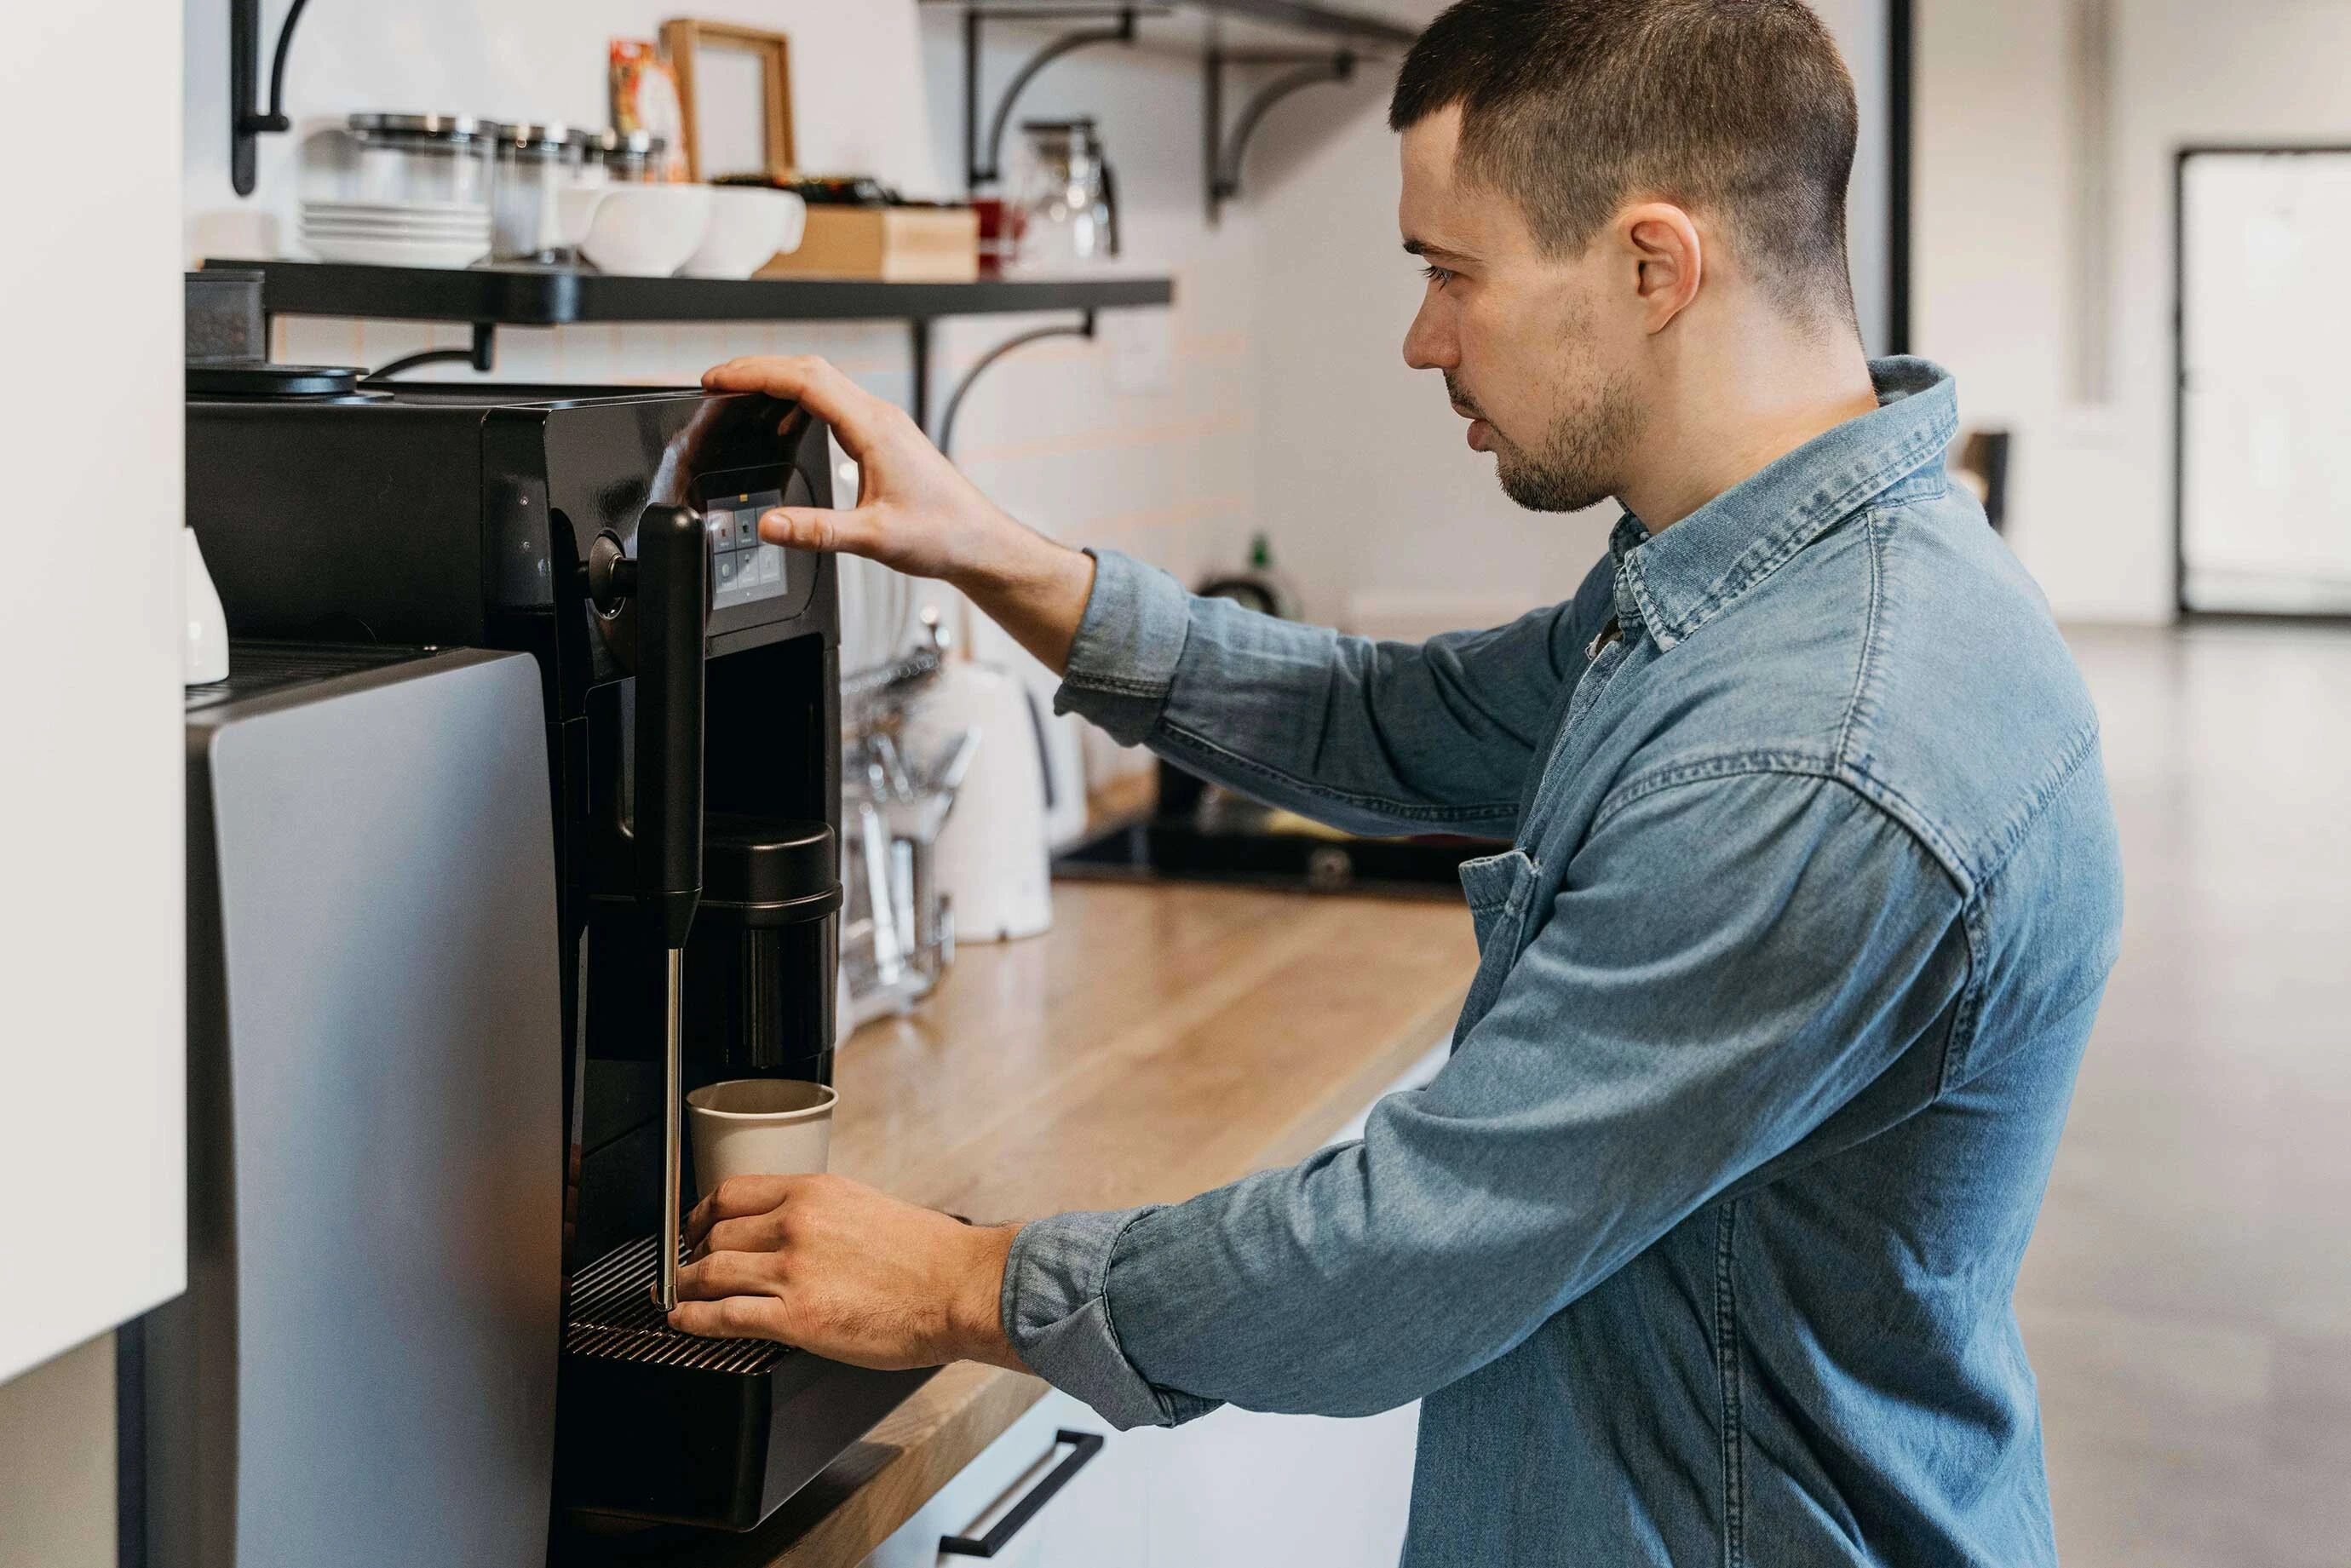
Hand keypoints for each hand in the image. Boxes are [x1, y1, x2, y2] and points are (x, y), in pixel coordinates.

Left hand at [666, 1171, 1027, 1373]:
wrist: (959, 1288)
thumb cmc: (928, 1257)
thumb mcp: (867, 1209)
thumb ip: (822, 1217)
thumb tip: (790, 1235)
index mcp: (815, 1191)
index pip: (732, 1192)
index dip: (701, 1213)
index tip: (694, 1226)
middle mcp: (796, 1223)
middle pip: (714, 1232)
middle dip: (690, 1252)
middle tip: (685, 1267)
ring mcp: (792, 1270)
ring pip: (709, 1271)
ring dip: (684, 1286)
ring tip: (676, 1297)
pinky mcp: (796, 1317)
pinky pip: (722, 1316)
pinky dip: (692, 1320)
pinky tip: (683, 1322)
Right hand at [700, 355, 1094, 669]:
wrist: (980, 542)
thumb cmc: (942, 535)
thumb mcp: (873, 538)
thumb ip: (816, 531)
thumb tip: (768, 525)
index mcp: (874, 428)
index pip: (805, 381)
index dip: (756, 374)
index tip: (718, 380)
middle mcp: (879, 416)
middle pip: (809, 371)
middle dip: (758, 370)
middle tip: (716, 384)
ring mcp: (882, 423)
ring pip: (822, 384)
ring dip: (779, 384)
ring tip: (741, 399)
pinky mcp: (883, 437)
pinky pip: (834, 405)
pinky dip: (801, 404)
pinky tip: (784, 426)